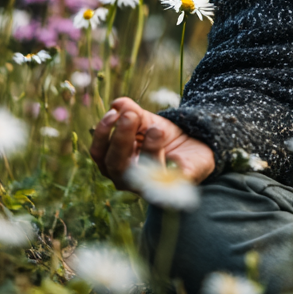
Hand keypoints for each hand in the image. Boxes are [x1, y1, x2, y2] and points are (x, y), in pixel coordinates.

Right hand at [89, 97, 214, 190]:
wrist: (193, 145)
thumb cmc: (161, 135)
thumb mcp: (147, 120)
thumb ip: (132, 112)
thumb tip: (118, 104)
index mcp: (113, 162)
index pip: (99, 152)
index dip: (103, 133)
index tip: (114, 112)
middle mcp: (125, 179)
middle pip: (115, 164)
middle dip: (121, 138)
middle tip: (131, 116)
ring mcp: (147, 187)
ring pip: (140, 175)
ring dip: (148, 149)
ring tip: (157, 129)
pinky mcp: (171, 190)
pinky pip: (169, 183)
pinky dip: (172, 168)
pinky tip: (177, 155)